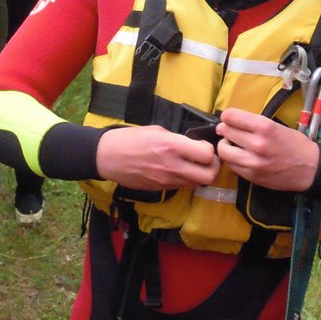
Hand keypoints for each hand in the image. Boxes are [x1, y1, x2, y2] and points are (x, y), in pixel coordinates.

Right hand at [95, 124, 219, 191]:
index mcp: (172, 146)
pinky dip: (187, 179)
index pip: (207, 155)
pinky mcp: (161, 189)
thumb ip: (177, 139)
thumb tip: (192, 144)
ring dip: (201, 175)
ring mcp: (167, 180)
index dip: (210, 150)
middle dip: (213, 167)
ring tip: (194, 165)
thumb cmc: (129, 139)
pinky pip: (183, 186)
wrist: (107, 157)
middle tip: (208, 160)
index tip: (203, 146)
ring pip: (198, 184)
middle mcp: (172, 166)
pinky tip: (180, 170)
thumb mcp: (156, 130)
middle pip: (209, 175)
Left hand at [215, 108, 317, 191]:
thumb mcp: (276, 126)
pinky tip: (241, 157)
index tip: (230, 120)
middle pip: (225, 132)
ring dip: (225, 146)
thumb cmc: (295, 144)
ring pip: (223, 151)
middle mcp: (257, 144)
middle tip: (231, 132)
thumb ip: (252, 123)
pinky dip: (232, 160)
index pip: (230, 116)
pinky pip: (231, 166)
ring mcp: (253, 162)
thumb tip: (227, 122)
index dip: (227, 117)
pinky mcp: (251, 176)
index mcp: (264, 127)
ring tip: (233, 146)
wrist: (311, 168)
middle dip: (226, 130)